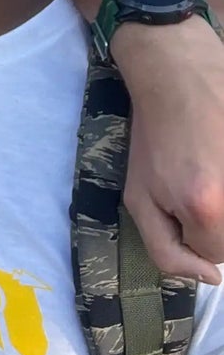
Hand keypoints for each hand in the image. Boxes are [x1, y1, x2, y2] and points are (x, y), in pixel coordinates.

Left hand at [116, 15, 223, 281]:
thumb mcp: (139, 198)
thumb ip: (167, 251)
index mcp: (206, 207)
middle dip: (217, 221)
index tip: (183, 202)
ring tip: (213, 167)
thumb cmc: (154, 138)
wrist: (179, 76)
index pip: (214, 255)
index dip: (194, 234)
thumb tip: (211, 278)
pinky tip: (218, 155)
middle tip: (203, 182)